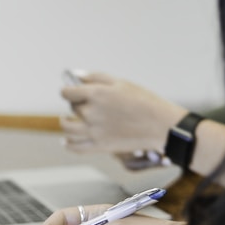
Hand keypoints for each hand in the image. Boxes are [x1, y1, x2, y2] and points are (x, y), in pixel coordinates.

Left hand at [60, 72, 187, 152]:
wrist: (159, 125)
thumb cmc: (143, 100)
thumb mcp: (120, 83)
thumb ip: (95, 78)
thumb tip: (75, 76)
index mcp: (95, 94)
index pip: (67, 92)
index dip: (68, 90)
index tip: (70, 91)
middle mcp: (91, 113)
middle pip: (72, 108)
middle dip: (76, 104)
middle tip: (85, 104)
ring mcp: (93, 131)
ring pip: (67, 128)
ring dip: (65, 123)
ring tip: (67, 120)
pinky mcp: (99, 146)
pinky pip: (75, 147)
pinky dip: (68, 144)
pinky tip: (66, 140)